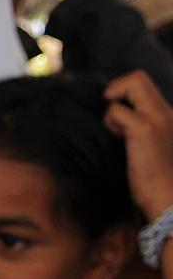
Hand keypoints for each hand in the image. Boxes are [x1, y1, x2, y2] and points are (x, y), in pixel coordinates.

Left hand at [105, 70, 172, 220]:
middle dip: (116, 90)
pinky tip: (117, 139)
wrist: (170, 201)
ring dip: (114, 104)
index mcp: (170, 116)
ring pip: (133, 82)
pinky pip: (117, 110)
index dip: (123, 96)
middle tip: (111, 119)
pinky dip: (110, 121)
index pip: (144, 86)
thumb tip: (114, 120)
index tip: (117, 120)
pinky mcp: (145, 130)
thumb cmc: (158, 182)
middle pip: (138, 77)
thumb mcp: (151, 148)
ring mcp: (158, 118)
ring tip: (116, 130)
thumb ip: (139, 130)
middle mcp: (168, 112)